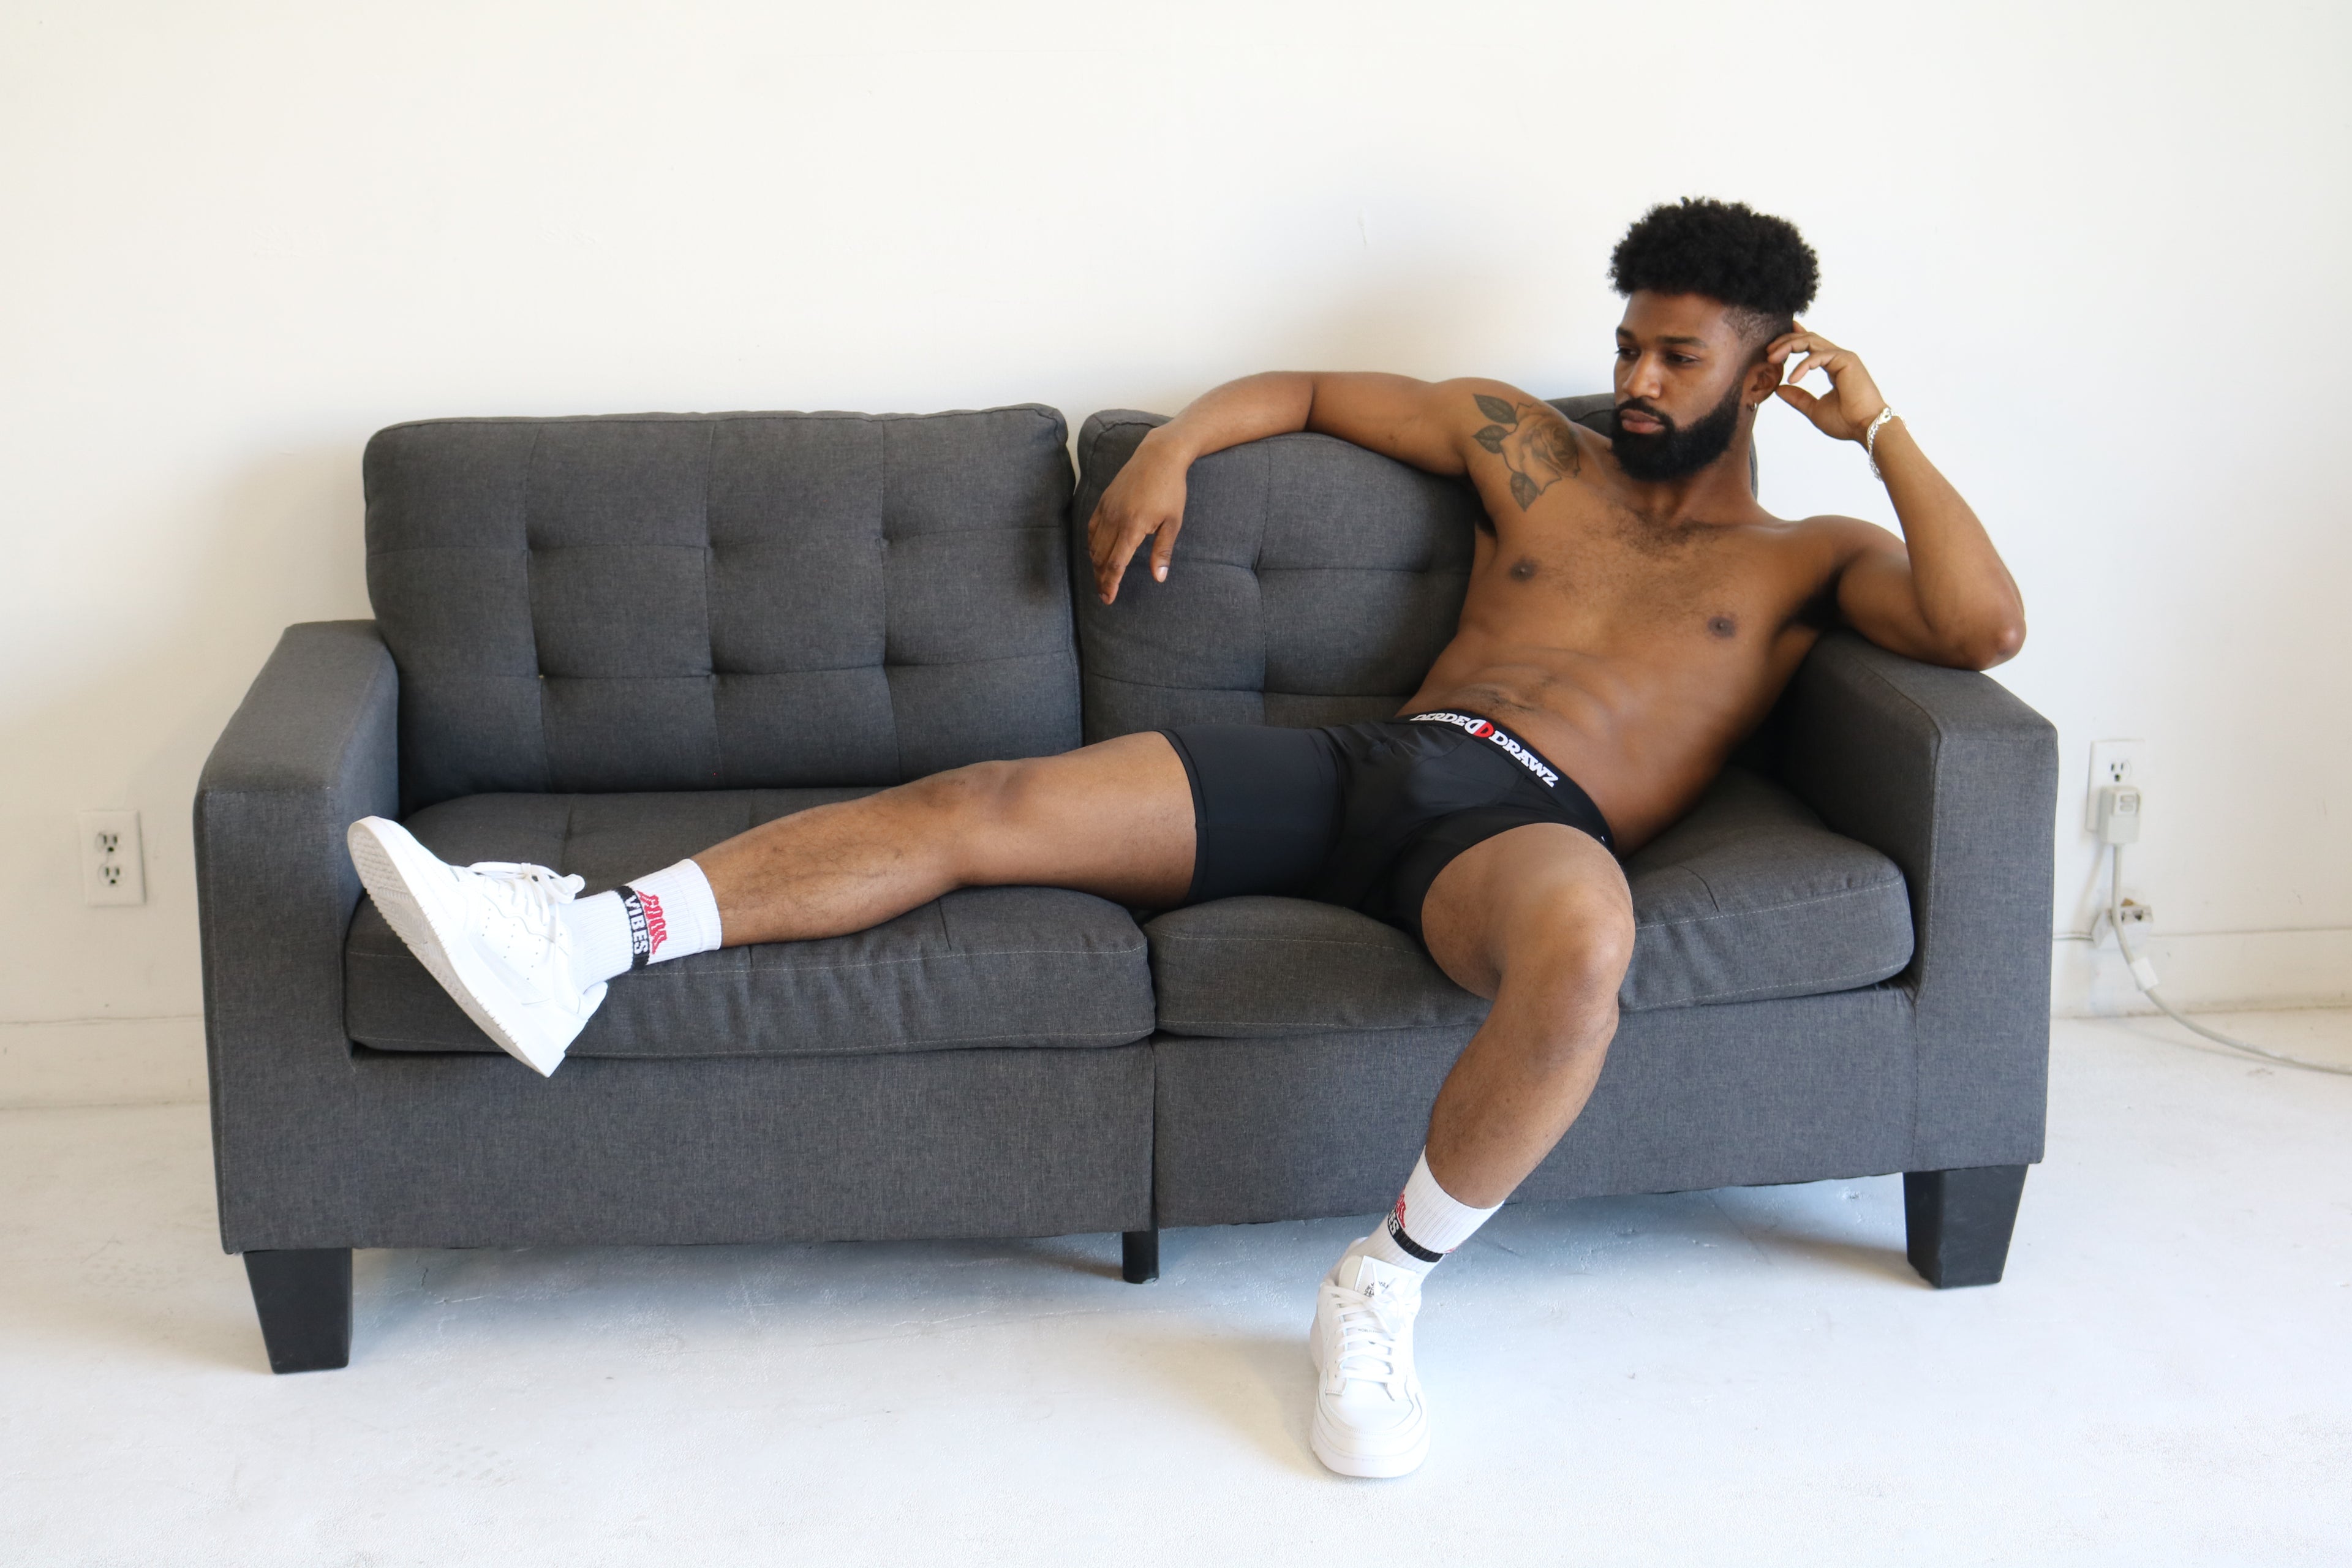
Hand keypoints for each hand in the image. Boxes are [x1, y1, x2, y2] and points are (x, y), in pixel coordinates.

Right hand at [1086, 430, 1190, 604]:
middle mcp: (1115, 519)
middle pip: (1100, 557)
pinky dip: (1091, 544)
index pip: (1115, 564)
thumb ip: (1163, 551)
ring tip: (1101, 579)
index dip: (1110, 584)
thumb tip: (1159, 578)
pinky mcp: (1103, 501)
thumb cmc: (1171, 489)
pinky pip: (1091, 528)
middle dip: (1101, 579)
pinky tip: (1096, 554)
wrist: (1158, 456)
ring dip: (1095, 564)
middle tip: (1104, 595)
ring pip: (1093, 544)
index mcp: (1133, 526)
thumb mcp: (1173, 522)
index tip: (1109, 599)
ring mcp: (1106, 509)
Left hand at [1765, 326, 1888, 443]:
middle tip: (1767, 352)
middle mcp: (1838, 358)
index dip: (1794, 338)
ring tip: (1771, 359)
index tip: (1775, 341)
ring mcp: (1843, 357)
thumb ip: (1798, 397)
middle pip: (1808, 339)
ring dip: (1788, 346)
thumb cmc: (1845, 421)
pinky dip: (1802, 366)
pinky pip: (1818, 356)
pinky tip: (1791, 379)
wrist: (1865, 427)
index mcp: (1833, 366)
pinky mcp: (1846, 360)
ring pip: (1811, 341)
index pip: (1811, 346)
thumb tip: (1779, 389)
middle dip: (1785, 341)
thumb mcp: (1814, 409)